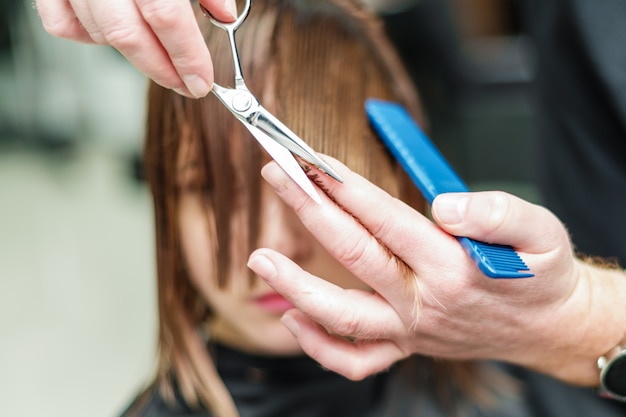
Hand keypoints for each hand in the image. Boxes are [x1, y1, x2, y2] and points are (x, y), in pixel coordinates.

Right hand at [35, 0, 236, 97]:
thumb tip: (224, 14)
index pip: (165, 16)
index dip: (187, 56)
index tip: (202, 81)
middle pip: (128, 35)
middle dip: (161, 69)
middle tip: (184, 84)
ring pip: (97, 33)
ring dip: (132, 54)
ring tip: (158, 55)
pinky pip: (62, 25)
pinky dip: (89, 36)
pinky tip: (114, 31)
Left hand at [248, 158, 625, 385]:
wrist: (550, 328)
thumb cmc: (541, 274)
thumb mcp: (541, 231)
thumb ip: (496, 213)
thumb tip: (443, 207)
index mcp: (453, 267)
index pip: (386, 219)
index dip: (345, 187)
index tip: (313, 160)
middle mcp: (424, 302)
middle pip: (354, 254)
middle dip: (309, 209)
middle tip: (277, 174)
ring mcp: (411, 330)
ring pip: (342, 315)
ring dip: (296, 286)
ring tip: (260, 257)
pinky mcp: (406, 345)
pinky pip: (355, 359)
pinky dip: (318, 344)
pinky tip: (294, 317)